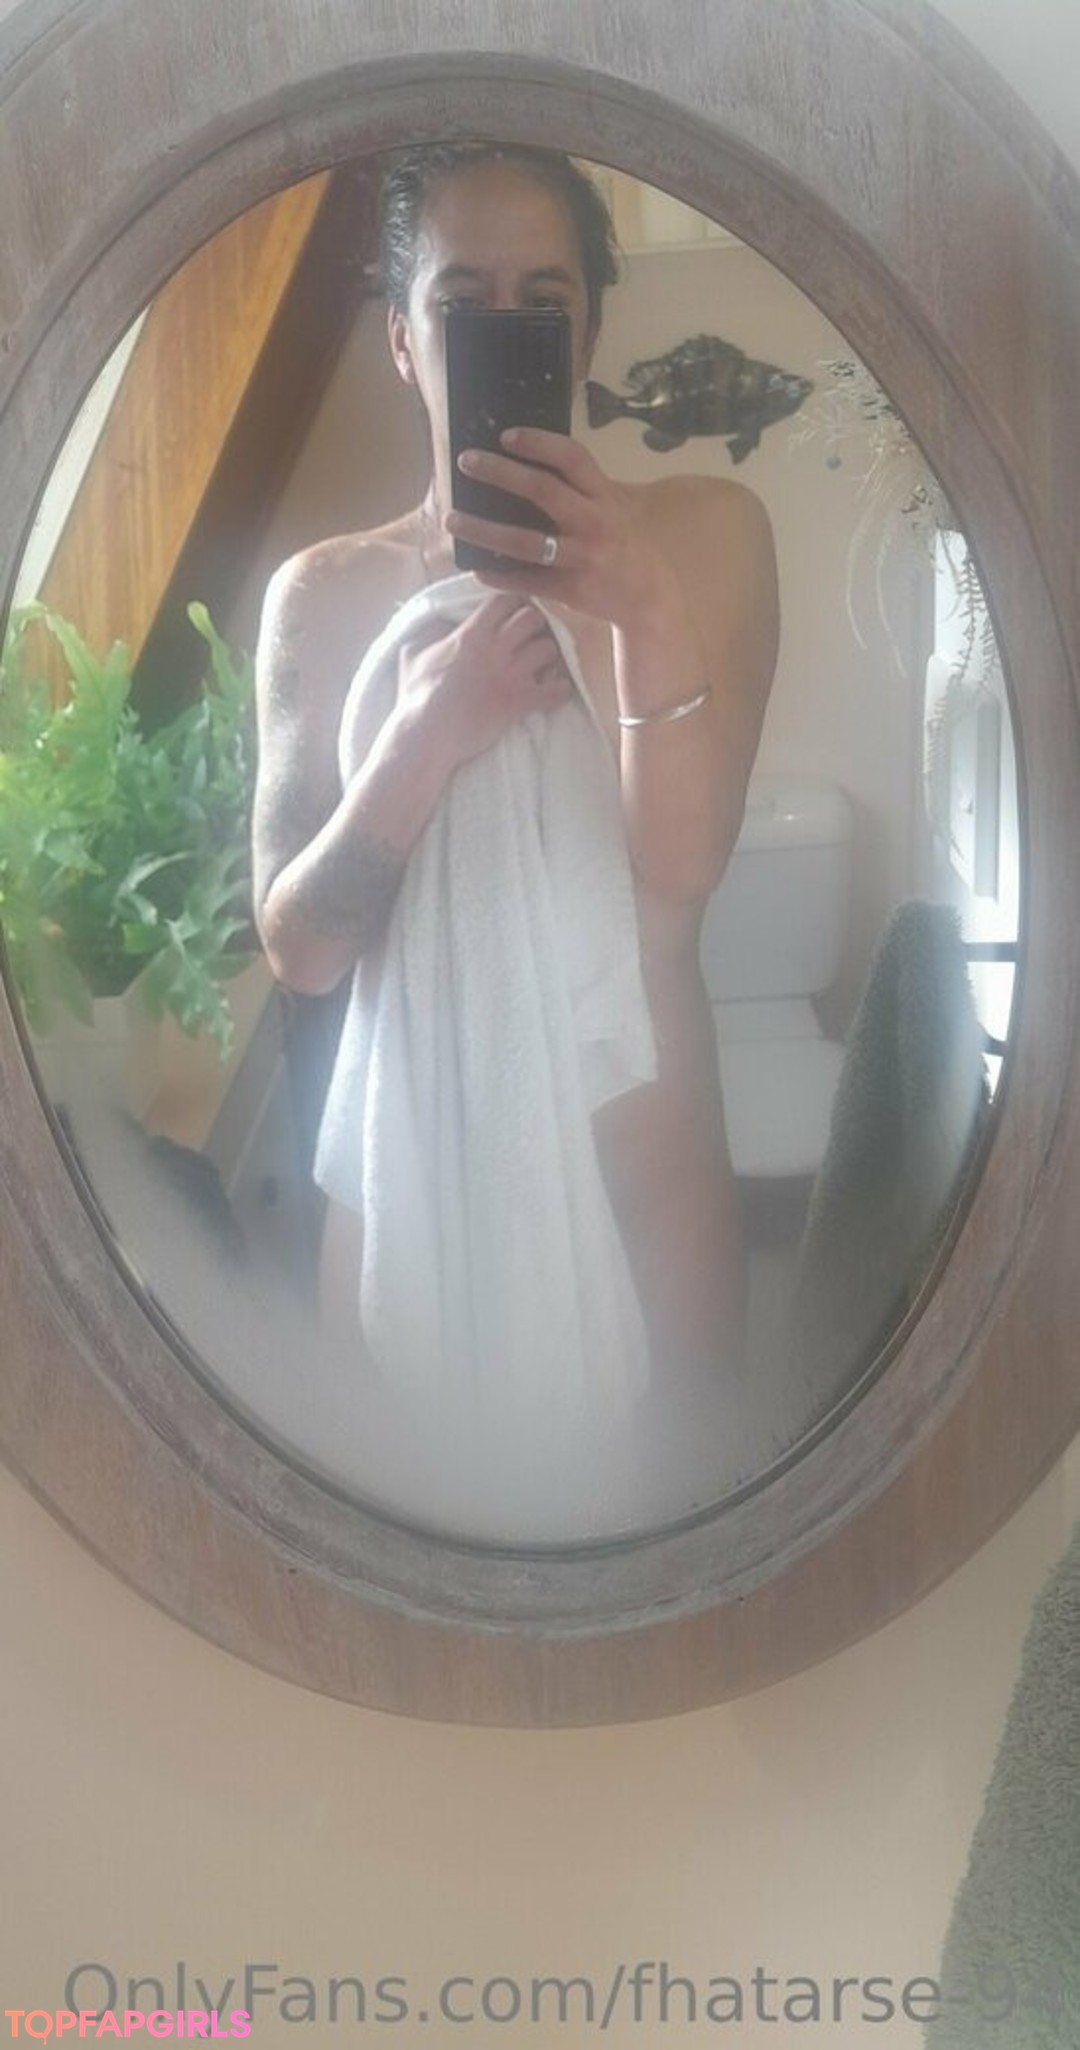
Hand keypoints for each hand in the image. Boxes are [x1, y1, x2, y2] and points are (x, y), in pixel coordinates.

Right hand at [395, 591, 572, 769]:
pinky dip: (560, 689)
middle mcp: (496, 649)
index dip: (513, 602)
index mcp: (472, 633)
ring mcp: (512, 675)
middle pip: (533, 618)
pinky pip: (557, 689)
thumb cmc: (415, 696)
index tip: (513, 611)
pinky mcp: (521, 703)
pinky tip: (554, 690)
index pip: (505, 599)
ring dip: (548, 655)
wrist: (427, 735)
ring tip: (541, 663)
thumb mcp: (413, 654)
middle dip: (535, 625)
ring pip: (549, 649)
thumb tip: (441, 622)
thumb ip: (430, 632)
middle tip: (530, 636)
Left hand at [444, 427, 684, 631]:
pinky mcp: (571, 589)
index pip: (572, 458)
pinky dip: (500, 577)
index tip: (505, 435)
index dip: (539, 443)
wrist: (648, 594)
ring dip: (484, 530)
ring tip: (453, 519)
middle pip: (542, 491)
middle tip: (466, 462)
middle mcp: (593, 523)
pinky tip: (477, 570)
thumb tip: (533, 459)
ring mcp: (581, 558)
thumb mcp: (613, 504)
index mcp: (603, 495)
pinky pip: (529, 582)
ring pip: (525, 542)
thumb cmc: (623, 541)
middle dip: (500, 473)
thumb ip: (581, 484)